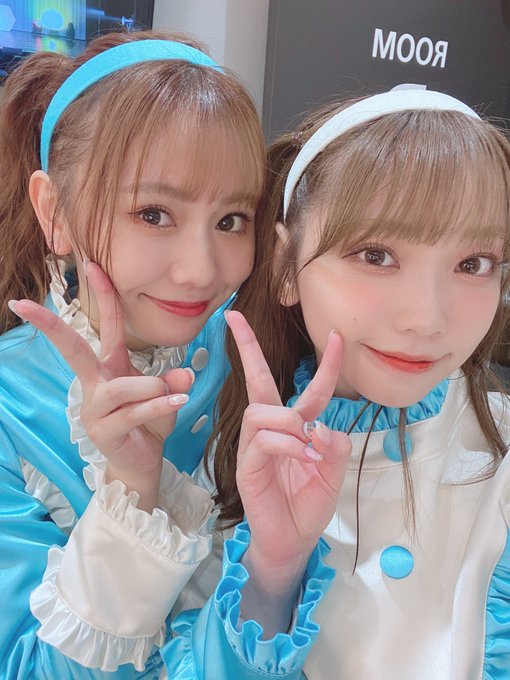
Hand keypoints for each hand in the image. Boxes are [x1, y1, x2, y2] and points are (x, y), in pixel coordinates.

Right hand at [10, 262, 191, 511]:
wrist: (142, 463)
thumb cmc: (149, 422)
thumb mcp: (167, 396)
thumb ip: (174, 381)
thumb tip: (184, 374)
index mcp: (110, 367)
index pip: (107, 326)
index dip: (103, 295)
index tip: (93, 264)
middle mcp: (97, 383)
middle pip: (72, 349)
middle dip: (50, 326)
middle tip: (25, 304)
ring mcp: (96, 408)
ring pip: (120, 387)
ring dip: (151, 387)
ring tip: (175, 393)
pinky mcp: (104, 431)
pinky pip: (134, 412)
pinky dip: (158, 406)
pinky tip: (178, 402)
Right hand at [226, 311, 350, 632]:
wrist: (292, 541)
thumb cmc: (308, 505)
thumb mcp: (333, 471)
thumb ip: (333, 445)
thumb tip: (318, 425)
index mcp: (297, 428)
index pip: (309, 389)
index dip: (324, 363)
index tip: (336, 335)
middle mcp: (272, 430)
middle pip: (257, 381)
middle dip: (246, 347)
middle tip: (233, 317)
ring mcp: (255, 446)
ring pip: (261, 411)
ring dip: (289, 421)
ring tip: (308, 446)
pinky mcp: (246, 465)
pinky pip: (263, 440)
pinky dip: (289, 444)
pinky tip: (305, 457)